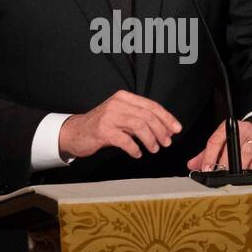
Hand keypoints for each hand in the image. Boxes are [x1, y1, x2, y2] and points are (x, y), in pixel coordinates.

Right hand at [58, 90, 182, 159]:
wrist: (75, 132)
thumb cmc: (101, 125)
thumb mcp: (121, 116)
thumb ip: (140, 119)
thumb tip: (165, 129)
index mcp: (124, 98)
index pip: (151, 105)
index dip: (166, 118)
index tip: (176, 129)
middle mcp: (117, 104)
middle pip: (147, 116)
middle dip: (161, 131)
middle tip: (166, 142)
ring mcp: (109, 116)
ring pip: (139, 126)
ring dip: (150, 140)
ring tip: (153, 149)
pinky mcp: (103, 131)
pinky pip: (125, 140)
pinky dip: (135, 148)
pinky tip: (137, 153)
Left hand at [186, 120, 251, 171]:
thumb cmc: (242, 138)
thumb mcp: (223, 142)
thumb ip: (207, 153)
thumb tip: (192, 165)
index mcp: (228, 127)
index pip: (215, 141)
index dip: (209, 157)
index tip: (206, 169)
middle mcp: (242, 129)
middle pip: (230, 150)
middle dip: (224, 166)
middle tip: (221, 173)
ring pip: (244, 156)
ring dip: (239, 167)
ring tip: (236, 171)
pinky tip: (249, 167)